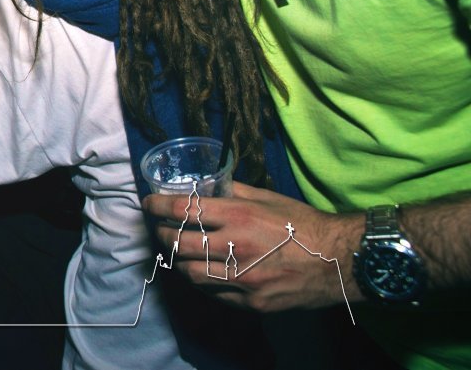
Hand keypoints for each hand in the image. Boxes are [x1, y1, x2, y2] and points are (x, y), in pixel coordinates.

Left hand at [143, 182, 362, 311]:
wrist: (340, 261)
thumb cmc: (304, 225)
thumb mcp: (268, 198)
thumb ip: (233, 192)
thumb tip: (206, 185)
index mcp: (239, 216)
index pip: (182, 210)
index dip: (157, 206)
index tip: (147, 203)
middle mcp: (237, 248)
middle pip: (178, 244)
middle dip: (162, 235)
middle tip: (160, 230)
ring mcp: (243, 279)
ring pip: (190, 273)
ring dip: (179, 261)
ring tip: (179, 252)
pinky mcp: (251, 302)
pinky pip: (213, 294)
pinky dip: (202, 282)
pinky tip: (204, 272)